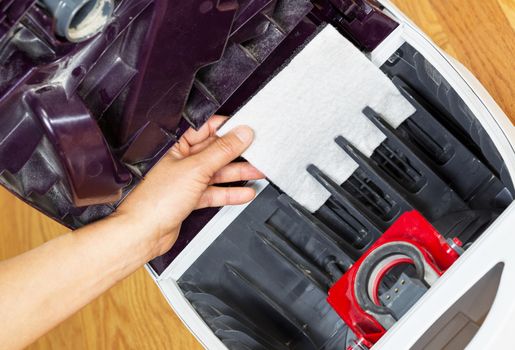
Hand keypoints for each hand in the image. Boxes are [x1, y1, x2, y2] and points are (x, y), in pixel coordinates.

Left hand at [116, 116, 263, 259]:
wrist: (144, 232)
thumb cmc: (155, 200)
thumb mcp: (196, 169)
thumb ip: (221, 151)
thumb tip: (241, 135)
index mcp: (176, 145)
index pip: (206, 129)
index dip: (227, 128)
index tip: (247, 130)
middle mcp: (181, 160)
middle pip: (215, 151)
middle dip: (237, 153)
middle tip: (258, 151)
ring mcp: (186, 180)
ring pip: (217, 172)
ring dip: (237, 173)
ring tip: (258, 171)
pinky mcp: (190, 198)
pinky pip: (214, 192)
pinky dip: (229, 193)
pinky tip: (244, 193)